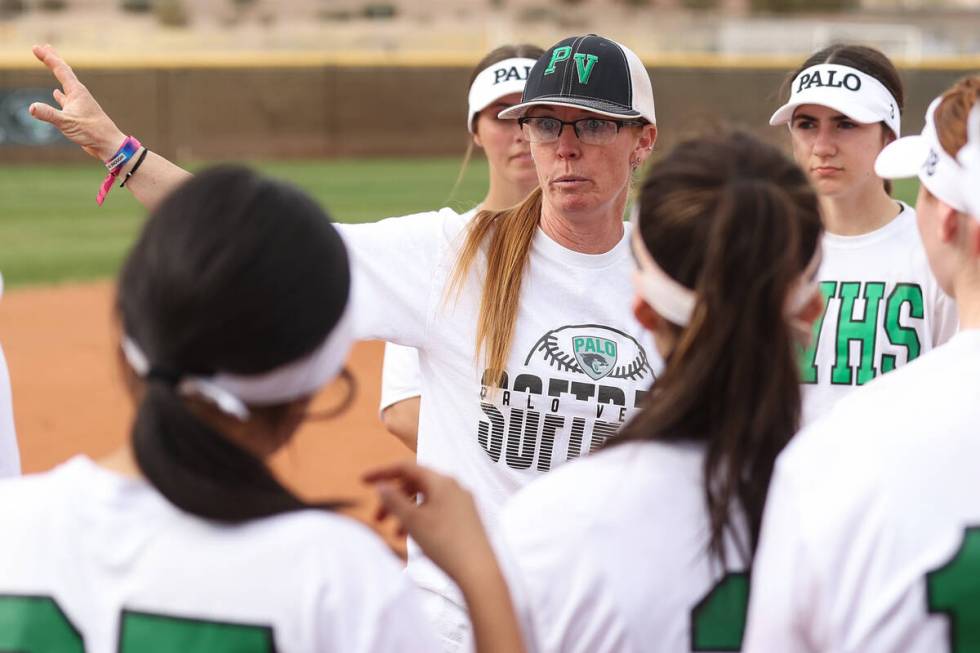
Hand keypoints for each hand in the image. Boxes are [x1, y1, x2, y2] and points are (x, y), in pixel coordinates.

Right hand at [29, 44, 126, 161]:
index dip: (47, 57)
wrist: (108, 145)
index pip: (60, 69)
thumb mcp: (67, 122)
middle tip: (43, 47)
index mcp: (77, 92)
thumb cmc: (92, 132)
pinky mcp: (79, 114)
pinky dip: (60, 95)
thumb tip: (32, 108)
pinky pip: (67, 100)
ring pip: (66, 84)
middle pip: (64, 72)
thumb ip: (49, 114)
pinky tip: (56, 93)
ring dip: (58, 74)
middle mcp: (79, 95)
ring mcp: (80, 104)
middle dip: (53, 59)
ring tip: (52, 65)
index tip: (36, 47)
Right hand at [364, 461, 495, 584]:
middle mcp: (455, 487)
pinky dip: (421, 519)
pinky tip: (415, 537)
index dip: (382, 473)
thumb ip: (393, 500)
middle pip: (416, 484)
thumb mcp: (412, 521)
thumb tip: (382, 485)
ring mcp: (463, 502)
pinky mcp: (468, 518)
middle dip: (393, 499)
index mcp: (442, 481)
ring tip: (395, 535)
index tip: (362, 481)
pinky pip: (438, 511)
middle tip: (377, 519)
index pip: (406, 468)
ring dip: (406, 512)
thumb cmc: (445, 544)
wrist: (478, 572)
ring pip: (426, 500)